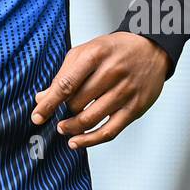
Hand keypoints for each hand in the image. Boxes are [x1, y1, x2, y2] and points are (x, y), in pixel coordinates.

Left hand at [29, 31, 169, 148]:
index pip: (66, 83)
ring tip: (64, 127)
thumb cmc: (115, 50)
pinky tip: (77, 141)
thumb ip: (64, 74)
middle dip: (63, 111)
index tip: (37, 116)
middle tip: (59, 112)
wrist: (152, 49)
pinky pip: (109, 131)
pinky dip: (90, 140)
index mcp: (95, 55)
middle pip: (77, 102)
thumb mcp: (86, 52)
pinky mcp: (135, 108)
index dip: (49, 103)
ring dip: (72, 127)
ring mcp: (125, 91)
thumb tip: (42, 98)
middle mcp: (112, 72)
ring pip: (91, 119)